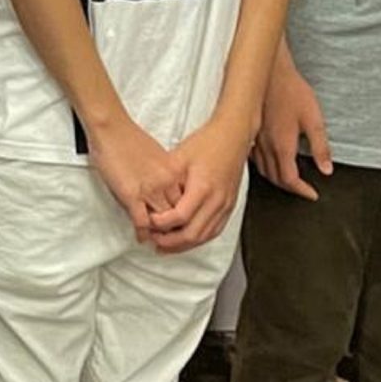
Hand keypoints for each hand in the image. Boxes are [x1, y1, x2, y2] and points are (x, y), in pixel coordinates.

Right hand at [83, 112, 180, 245]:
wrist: (111, 128)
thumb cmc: (128, 136)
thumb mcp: (156, 153)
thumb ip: (164, 170)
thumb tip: (164, 181)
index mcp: (173, 170)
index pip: (185, 199)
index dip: (183, 213)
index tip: (180, 222)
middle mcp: (166, 182)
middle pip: (178, 212)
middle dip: (176, 227)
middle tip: (172, 238)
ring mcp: (150, 190)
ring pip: (162, 221)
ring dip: (160, 233)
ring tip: (157, 241)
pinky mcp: (132, 195)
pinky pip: (142, 221)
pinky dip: (142, 232)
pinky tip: (141, 236)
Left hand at [152, 117, 251, 252]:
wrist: (233, 136)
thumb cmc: (206, 143)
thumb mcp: (179, 156)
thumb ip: (166, 179)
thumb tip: (147, 195)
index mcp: (203, 188)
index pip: (180, 217)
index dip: (162, 224)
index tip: (149, 222)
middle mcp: (217, 200)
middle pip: (193, 234)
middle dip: (170, 241)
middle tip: (153, 240)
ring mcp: (226, 205)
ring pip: (205, 236)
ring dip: (184, 244)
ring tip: (165, 245)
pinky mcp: (230, 206)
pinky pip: (214, 230)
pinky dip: (198, 238)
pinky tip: (185, 239)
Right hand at [256, 53, 330, 200]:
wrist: (269, 71)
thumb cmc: (291, 90)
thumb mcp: (314, 119)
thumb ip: (321, 147)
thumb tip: (326, 168)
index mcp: (283, 146)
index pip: (290, 179)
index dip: (302, 191)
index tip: (311, 194)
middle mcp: (266, 146)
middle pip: (275, 178)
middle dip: (290, 187)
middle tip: (302, 189)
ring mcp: (255, 139)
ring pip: (262, 170)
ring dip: (275, 179)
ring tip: (287, 179)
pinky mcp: (250, 130)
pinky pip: (253, 157)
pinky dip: (262, 166)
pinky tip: (267, 161)